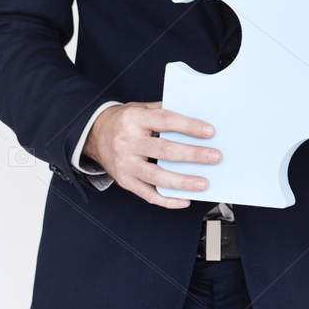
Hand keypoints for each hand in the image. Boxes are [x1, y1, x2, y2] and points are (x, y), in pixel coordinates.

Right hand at [83, 101, 218, 208]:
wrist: (93, 134)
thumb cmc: (124, 121)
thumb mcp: (141, 108)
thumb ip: (165, 111)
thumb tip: (197, 116)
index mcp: (134, 119)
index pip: (165, 121)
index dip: (188, 126)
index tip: (210, 132)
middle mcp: (127, 142)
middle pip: (164, 150)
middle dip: (193, 155)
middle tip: (215, 157)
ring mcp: (124, 164)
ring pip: (157, 176)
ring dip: (183, 182)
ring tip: (204, 183)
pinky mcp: (124, 181)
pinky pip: (147, 194)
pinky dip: (167, 200)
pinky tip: (184, 200)